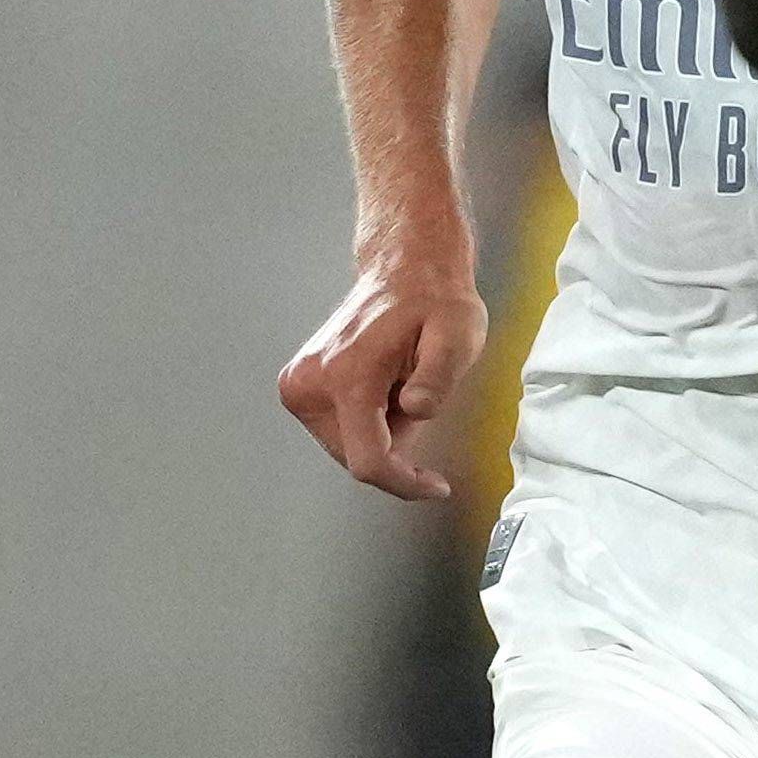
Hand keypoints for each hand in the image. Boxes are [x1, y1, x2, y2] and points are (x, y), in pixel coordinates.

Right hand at [274, 238, 486, 505]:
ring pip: (349, 447)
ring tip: (401, 384)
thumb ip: (439, 376)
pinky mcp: (298, 388)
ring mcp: (299, 386)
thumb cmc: (432, 301)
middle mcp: (311, 383)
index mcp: (347, 376)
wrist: (403, 271)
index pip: (368, 461)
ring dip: (383, 433)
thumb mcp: (458, 335)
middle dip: (396, 447)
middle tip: (419, 397)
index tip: (434, 486)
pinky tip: (385, 387)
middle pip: (358, 457)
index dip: (404, 483)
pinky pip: (340, 430)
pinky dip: (368, 422)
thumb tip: (416, 408)